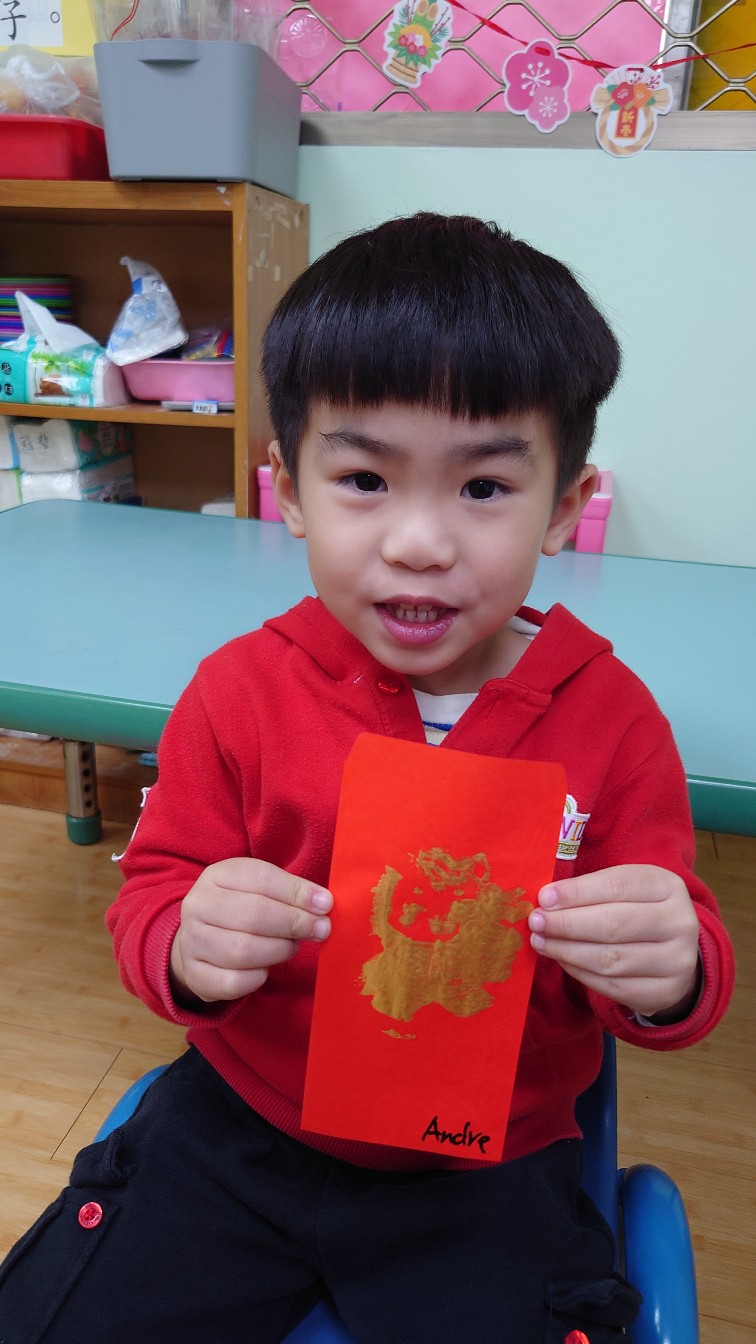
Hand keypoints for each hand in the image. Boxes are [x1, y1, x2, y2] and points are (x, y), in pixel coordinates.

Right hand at [170, 858, 332, 1003]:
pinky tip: (265, 969)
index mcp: (217, 875)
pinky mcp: (195, 975)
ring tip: (291, 947)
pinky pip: (234, 982)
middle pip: (253, 914)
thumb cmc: (240, 909)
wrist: (199, 940)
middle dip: (294, 923)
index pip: (261, 878)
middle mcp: (198, 905)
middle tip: (319, 929)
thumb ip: (290, 893)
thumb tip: (323, 904)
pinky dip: (258, 978)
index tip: (325, 904)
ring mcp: (191, 941)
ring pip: (243, 950)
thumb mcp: (261, 889)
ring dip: (279, 951)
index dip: (297, 892)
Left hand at [527, 865, 700, 1019]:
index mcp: (667, 886)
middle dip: (566, 924)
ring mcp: (677, 961)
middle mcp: (679, 922)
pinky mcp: (665, 992)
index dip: (577, 892)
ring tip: (541, 941)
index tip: (544, 898)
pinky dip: (580, 973)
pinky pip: (613, 985)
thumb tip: (547, 900)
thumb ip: (591, 890)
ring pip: (610, 959)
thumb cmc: (637, 911)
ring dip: (567, 951)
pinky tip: (562, 960)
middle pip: (613, 924)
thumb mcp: (626, 889)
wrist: (675, 952)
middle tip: (536, 922)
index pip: (617, 885)